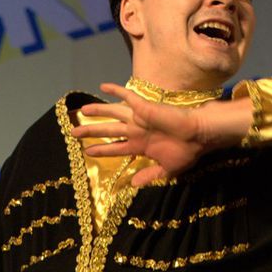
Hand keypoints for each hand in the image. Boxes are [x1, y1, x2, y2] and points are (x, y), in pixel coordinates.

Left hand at [72, 84, 215, 185]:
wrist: (198, 136)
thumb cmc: (186, 152)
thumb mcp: (166, 170)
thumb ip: (149, 175)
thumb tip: (133, 185)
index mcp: (140, 146)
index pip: (116, 148)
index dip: (102, 150)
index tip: (88, 152)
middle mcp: (136, 131)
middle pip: (109, 131)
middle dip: (91, 132)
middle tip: (73, 133)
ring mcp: (139, 118)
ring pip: (112, 113)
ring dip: (96, 112)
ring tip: (80, 112)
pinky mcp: (144, 107)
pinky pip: (127, 96)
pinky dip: (115, 91)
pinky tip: (102, 86)